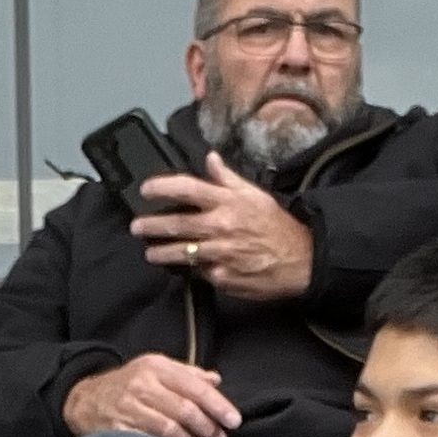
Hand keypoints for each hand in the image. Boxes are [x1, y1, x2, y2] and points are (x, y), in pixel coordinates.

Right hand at [62, 351, 242, 436]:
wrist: (84, 399)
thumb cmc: (127, 384)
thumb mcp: (155, 369)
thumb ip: (187, 374)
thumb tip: (216, 380)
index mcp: (156, 367)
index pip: (195, 387)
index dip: (218, 405)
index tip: (234, 421)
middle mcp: (142, 385)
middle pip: (185, 410)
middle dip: (208, 428)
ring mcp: (128, 408)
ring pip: (169, 429)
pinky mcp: (118, 429)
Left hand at [129, 156, 315, 302]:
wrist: (300, 259)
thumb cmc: (277, 226)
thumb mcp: (254, 195)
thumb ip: (227, 178)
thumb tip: (210, 159)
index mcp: (228, 202)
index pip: (187, 189)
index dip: (162, 187)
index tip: (146, 189)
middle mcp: (221, 226)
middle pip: (176, 224)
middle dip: (151, 225)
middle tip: (136, 226)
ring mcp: (220, 254)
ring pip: (182, 253)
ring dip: (162, 253)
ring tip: (150, 252)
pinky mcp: (223, 277)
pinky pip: (201, 273)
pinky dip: (194, 269)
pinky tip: (187, 268)